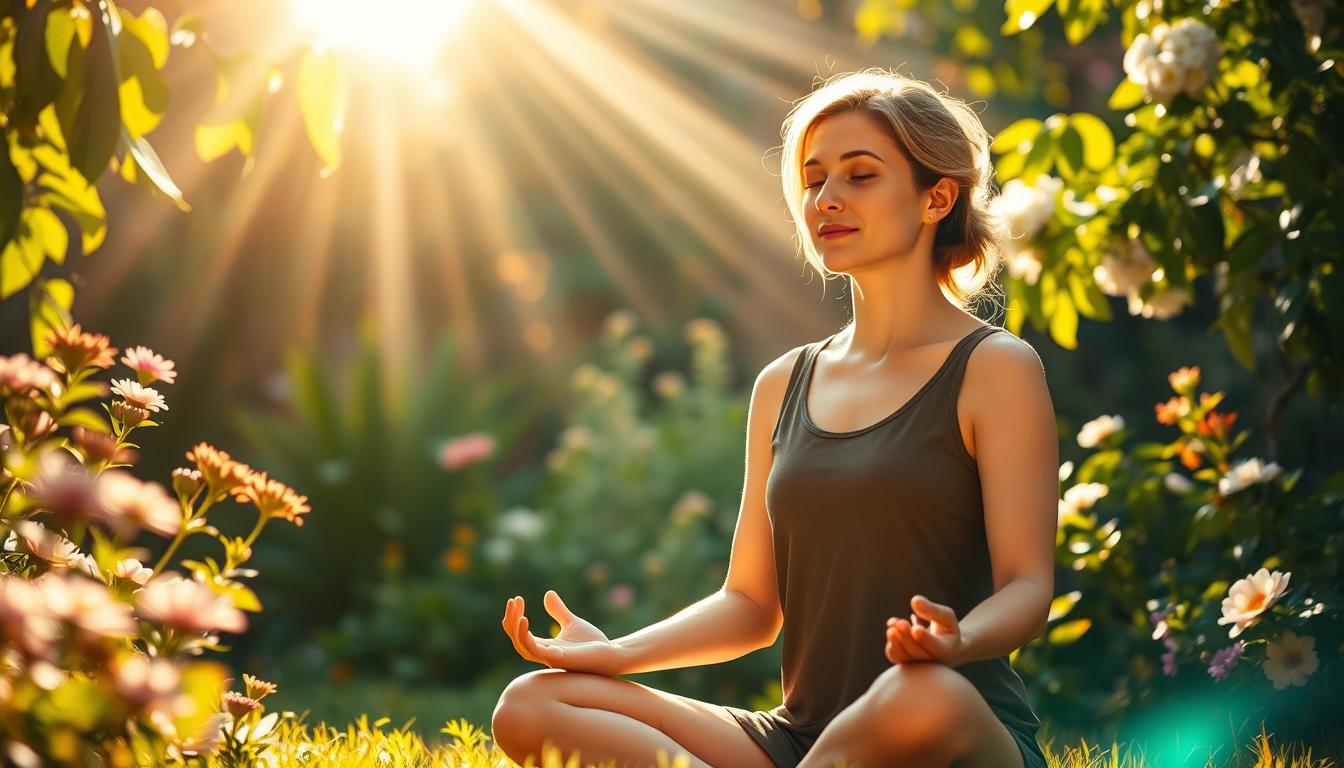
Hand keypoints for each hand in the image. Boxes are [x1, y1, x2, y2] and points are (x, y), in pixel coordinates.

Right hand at [501, 590, 621, 675]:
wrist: (612, 654)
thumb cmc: (592, 643)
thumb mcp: (572, 622)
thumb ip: (558, 611)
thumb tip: (547, 594)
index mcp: (545, 647)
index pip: (521, 634)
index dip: (515, 618)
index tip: (515, 599)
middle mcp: (545, 654)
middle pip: (518, 641)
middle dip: (511, 622)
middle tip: (512, 602)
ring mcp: (551, 658)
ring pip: (524, 648)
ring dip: (517, 630)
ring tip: (517, 612)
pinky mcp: (561, 659)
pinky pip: (538, 652)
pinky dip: (528, 639)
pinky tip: (525, 621)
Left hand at [885, 594, 963, 665]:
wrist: (944, 646)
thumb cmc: (946, 628)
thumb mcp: (946, 617)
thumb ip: (933, 610)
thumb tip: (914, 601)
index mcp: (945, 649)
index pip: (935, 647)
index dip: (925, 639)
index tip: (916, 629)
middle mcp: (931, 660)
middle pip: (917, 653)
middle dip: (907, 637)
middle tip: (901, 623)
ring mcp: (917, 663)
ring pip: (904, 657)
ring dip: (896, 641)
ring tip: (892, 623)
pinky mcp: (905, 660)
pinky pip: (895, 656)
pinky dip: (891, 642)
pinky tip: (891, 624)